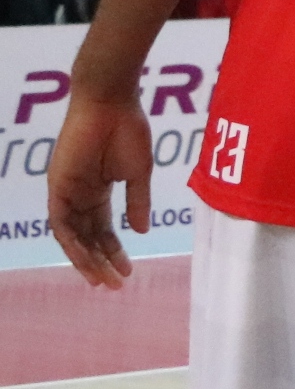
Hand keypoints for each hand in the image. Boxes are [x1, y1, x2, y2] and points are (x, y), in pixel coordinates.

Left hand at [47, 88, 153, 288]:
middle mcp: (80, 196)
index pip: (104, 229)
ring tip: (101, 280)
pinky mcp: (58, 187)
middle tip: (114, 285)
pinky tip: (88, 258)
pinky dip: (72, 242)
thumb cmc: (128, 130)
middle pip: (88, 237)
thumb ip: (138, 201)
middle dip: (101, 262)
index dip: (115, 251)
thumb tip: (142, 230)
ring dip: (85, 259)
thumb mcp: (139, 172)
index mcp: (100, 191)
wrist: (111, 103)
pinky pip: (60, 222)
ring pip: (72, 236)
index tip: (128, 272)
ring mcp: (67, 192)